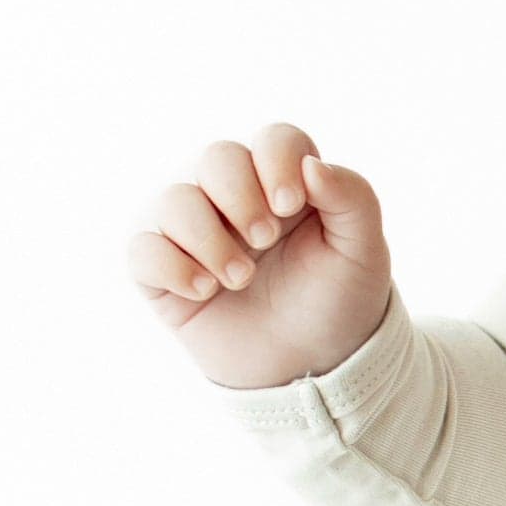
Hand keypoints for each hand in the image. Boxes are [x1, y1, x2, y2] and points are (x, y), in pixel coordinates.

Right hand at [127, 122, 393, 391]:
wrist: (310, 366)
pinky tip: (205, 292)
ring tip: (241, 279)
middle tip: (264, 239)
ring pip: (173, 200)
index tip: (290, 206)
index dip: (276, 161)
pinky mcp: (162, 271)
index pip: (274, 140)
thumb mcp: (364, 252)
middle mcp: (234, 198)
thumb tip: (310, 164)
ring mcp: (194, 232)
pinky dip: (171, 267)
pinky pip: (141, 248)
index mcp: (285, 183)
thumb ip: (352, 197)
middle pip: (216, 156)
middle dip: (238, 195)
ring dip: (208, 238)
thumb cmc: (337, 302)